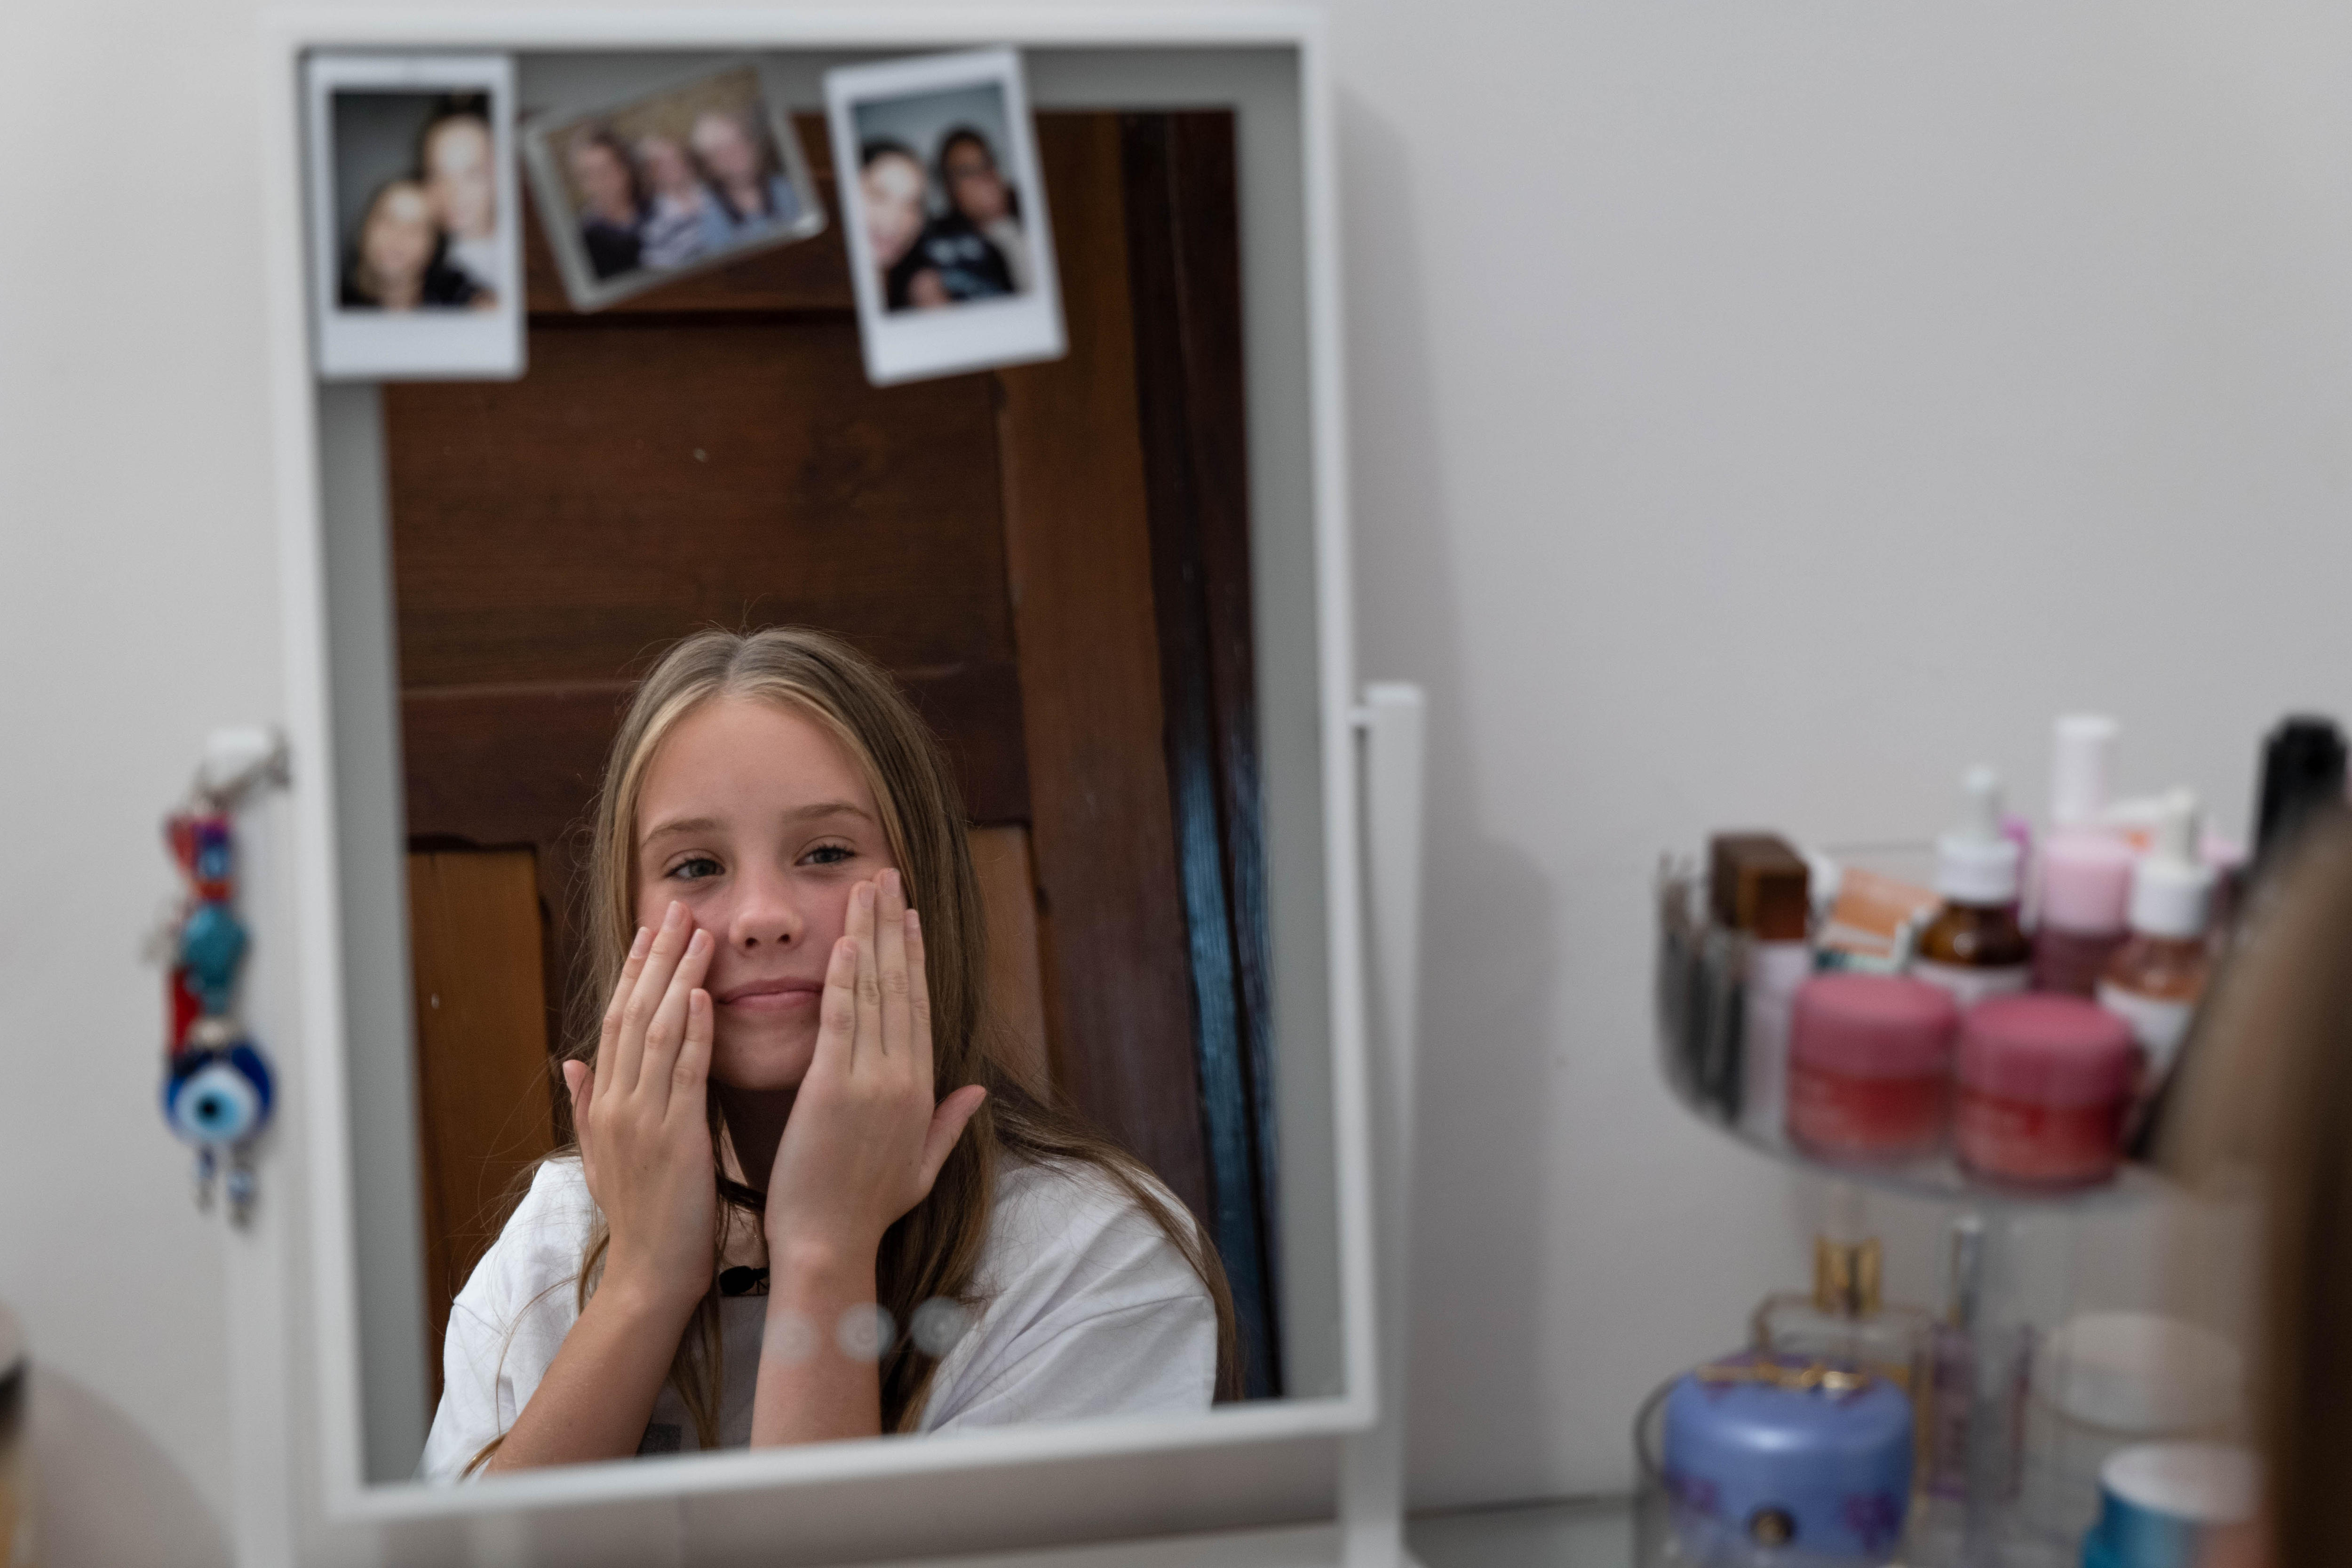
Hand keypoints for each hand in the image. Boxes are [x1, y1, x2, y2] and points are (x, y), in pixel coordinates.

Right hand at [560, 900, 717, 1320]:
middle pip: (634, 1013)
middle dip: (658, 957)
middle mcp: (618, 1104)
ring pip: (657, 1032)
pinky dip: (692, 1033)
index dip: (634, 971)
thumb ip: (586, 1107)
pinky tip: (702, 996)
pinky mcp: (676, 1138)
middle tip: (680, 908)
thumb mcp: (601, 1158)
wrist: (650, 1275)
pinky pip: (684, 1074)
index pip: (617, 1020)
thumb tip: (568, 1062)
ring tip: (699, 933)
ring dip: (679, 978)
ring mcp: (644, 1119)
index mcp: (605, 1105)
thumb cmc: (641, 1216)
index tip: (652, 929)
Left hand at [763, 870, 987, 1267]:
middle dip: (893, 927)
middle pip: (901, 987)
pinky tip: (845, 941)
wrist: (828, 1246)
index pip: (919, 1007)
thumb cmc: (866, 1210)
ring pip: (875, 992)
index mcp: (921, 1092)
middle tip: (886, 877)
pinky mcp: (832, 1090)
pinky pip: (841, 1021)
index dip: (915, 956)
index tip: (909, 914)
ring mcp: (870, 1082)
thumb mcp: (921, 1167)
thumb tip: (977, 1088)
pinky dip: (845, 978)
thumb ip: (949, 1123)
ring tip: (863, 889)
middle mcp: (902, 1079)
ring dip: (869, 935)